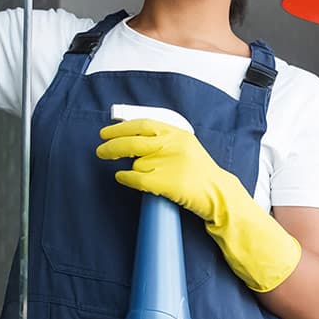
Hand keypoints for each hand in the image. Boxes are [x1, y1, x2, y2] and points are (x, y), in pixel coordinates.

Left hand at [96, 118, 232, 220]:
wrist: (218, 193)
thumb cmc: (200, 172)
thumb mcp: (185, 146)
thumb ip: (162, 139)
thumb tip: (129, 135)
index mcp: (177, 133)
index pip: (143, 125)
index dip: (120, 128)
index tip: (106, 133)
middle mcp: (173, 145)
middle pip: (133, 142)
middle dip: (112, 146)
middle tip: (100, 151)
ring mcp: (170, 164)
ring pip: (136, 163)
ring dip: (130, 168)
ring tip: (137, 173)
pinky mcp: (166, 183)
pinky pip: (136, 178)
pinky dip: (125, 178)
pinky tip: (122, 177)